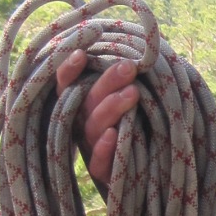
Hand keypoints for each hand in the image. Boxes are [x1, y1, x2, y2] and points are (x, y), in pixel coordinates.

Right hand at [56, 49, 137, 189]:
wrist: (148, 171)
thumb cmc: (139, 123)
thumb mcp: (133, 97)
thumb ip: (130, 76)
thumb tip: (149, 43)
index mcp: (83, 105)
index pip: (67, 85)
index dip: (69, 70)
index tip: (81, 54)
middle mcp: (82, 124)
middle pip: (86, 100)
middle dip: (107, 82)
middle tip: (129, 67)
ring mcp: (90, 147)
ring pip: (93, 126)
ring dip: (111, 108)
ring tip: (133, 93)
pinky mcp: (102, 172)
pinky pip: (99, 162)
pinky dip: (104, 148)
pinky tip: (113, 134)